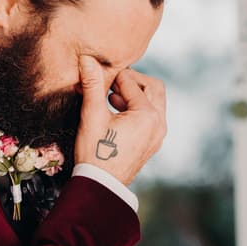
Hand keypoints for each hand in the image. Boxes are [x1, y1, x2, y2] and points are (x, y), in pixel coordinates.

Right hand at [74, 55, 166, 184]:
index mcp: (148, 115)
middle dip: (132, 81)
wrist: (100, 186)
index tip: (98, 74)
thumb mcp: (92, 116)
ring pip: (154, 102)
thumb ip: (92, 85)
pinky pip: (151, 117)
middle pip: (153, 88)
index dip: (114, 76)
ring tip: (111, 98)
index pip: (132, 83)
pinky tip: (117, 113)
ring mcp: (158, 135)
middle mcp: (159, 124)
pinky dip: (137, 109)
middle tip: (111, 83)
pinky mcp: (152, 143)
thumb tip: (87, 60)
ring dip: (135, 95)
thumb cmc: (95, 153)